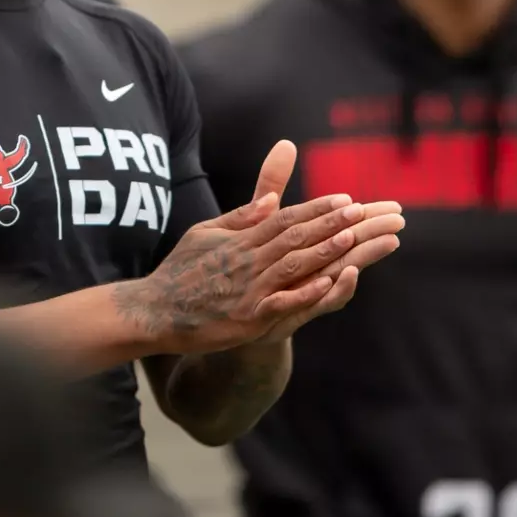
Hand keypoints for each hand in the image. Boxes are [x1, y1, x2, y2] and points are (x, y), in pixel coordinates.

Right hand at [119, 140, 402, 354]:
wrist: (155, 310)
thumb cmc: (181, 271)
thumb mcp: (206, 233)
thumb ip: (241, 218)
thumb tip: (271, 201)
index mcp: (241, 240)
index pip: (285, 219)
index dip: (316, 209)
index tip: (344, 199)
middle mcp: (248, 260)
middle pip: (295, 237)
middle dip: (330, 223)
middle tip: (361, 211)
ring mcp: (249, 289)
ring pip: (292, 265)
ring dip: (324, 251)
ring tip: (352, 239)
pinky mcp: (247, 317)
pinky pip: (281, 303)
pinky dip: (304, 292)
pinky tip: (328, 283)